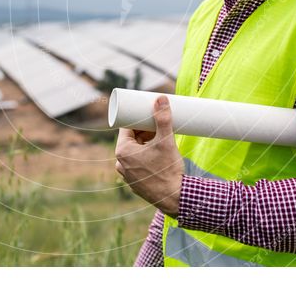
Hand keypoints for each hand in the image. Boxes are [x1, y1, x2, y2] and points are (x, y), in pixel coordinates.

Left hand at [115, 95, 183, 216]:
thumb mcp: (166, 141)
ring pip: (135, 153)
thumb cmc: (168, 170)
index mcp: (123, 151)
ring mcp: (127, 175)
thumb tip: (161, 98)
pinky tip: (156, 156)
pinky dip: (146, 158)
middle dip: (143, 131)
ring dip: (145, 144)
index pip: (126, 128)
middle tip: (157, 124)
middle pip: (131, 140)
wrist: (175, 198)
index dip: (137, 119)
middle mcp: (121, 164)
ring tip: (159, 138)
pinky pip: (138, 165)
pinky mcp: (136, 183)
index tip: (147, 114)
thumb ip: (163, 119)